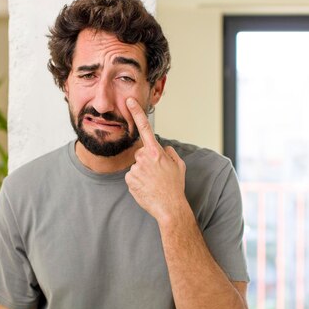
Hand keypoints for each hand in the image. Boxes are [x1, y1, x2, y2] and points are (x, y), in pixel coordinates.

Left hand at [125, 97, 186, 221]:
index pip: (145, 128)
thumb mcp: (179, 166)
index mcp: (156, 152)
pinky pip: (131, 176)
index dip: (137, 113)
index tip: (129, 101)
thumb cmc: (175, 187)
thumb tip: (163, 148)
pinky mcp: (129, 179)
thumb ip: (170, 153)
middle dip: (147, 161)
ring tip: (153, 183)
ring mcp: (135, 168)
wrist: (169, 207)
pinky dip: (137, 182)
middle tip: (157, 174)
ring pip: (136, 166)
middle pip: (141, 153)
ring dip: (143, 173)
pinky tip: (146, 188)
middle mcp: (144, 157)